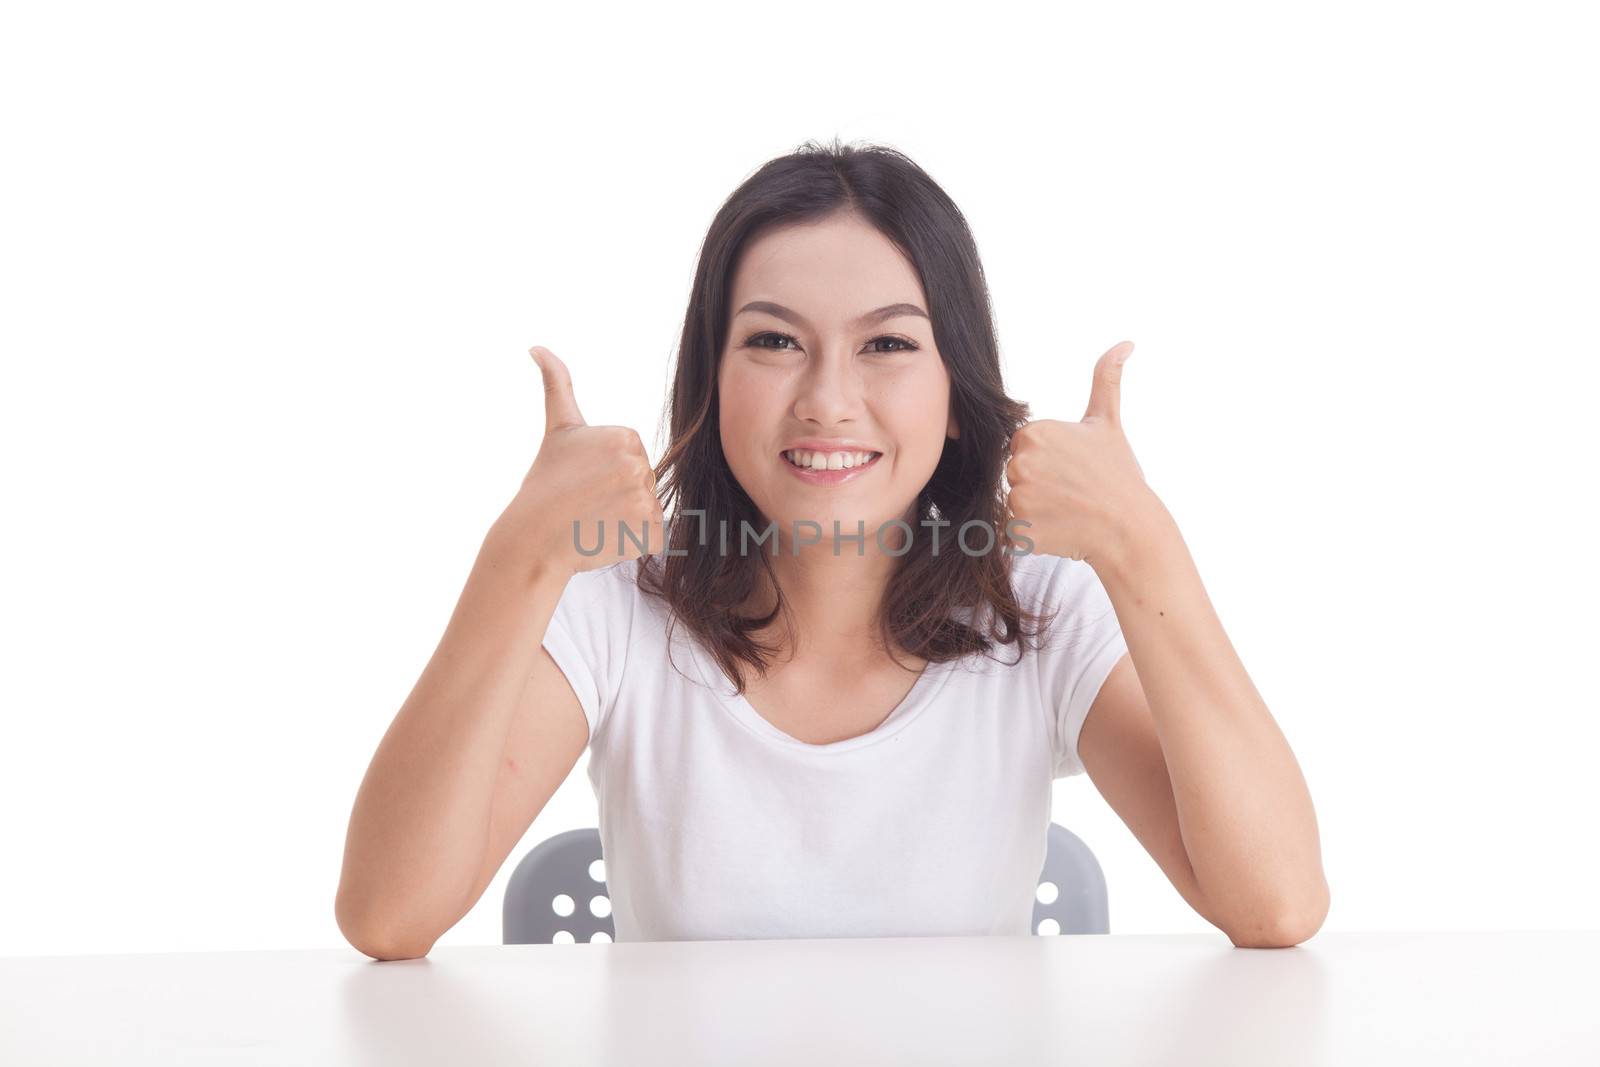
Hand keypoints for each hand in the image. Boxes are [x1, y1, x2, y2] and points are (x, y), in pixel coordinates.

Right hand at [486, 346, 664, 580]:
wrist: (534, 536)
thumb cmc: (546, 483)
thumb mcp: (558, 428)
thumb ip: (557, 384)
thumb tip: (537, 347)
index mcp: (626, 437)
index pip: (633, 458)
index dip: (608, 473)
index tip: (584, 478)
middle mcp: (640, 465)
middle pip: (642, 483)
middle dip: (618, 495)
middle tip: (586, 502)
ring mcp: (646, 501)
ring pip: (646, 510)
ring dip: (624, 519)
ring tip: (593, 519)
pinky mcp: (650, 533)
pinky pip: (652, 538)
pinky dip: (632, 542)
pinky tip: (605, 536)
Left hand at [1002, 341, 1159, 567]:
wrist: (1129, 529)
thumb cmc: (1118, 475)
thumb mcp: (1108, 423)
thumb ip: (1105, 380)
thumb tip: (1125, 343)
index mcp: (1034, 433)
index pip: (1022, 448)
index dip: (1047, 460)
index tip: (1071, 469)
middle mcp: (1020, 462)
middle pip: (1016, 474)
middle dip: (1039, 484)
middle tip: (1071, 491)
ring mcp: (1018, 498)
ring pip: (1015, 502)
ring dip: (1036, 509)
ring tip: (1067, 510)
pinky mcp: (1018, 531)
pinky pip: (1014, 531)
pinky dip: (1033, 534)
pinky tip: (1059, 528)